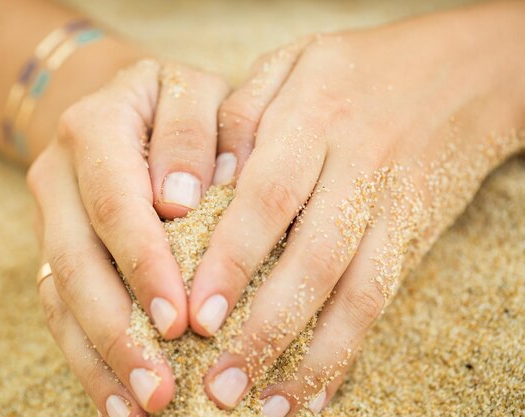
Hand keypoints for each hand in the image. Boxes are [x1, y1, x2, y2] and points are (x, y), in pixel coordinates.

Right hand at [27, 60, 227, 414]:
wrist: (126, 104)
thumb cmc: (178, 103)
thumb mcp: (196, 92)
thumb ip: (196, 132)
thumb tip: (182, 200)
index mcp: (95, 125)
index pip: (117, 202)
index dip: (144, 263)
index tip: (181, 318)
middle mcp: (60, 173)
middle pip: (78, 260)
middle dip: (119, 329)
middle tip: (163, 387)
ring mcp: (51, 216)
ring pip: (61, 294)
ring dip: (102, 356)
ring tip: (144, 407)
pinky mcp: (55, 248)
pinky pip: (59, 308)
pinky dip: (88, 356)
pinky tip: (118, 399)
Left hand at [187, 3, 524, 414]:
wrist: (464, 72)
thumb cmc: (357, 67)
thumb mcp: (293, 62)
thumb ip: (244, 113)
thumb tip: (205, 183)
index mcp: (316, 116)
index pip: (269, 197)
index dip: (234, 260)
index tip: (198, 315)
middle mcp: (358, 166)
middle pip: (313, 258)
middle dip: (267, 327)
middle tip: (221, 384)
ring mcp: (393, 205)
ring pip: (357, 292)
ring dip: (312, 357)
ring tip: (267, 407)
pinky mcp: (415, 234)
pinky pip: (383, 298)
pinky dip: (350, 349)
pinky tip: (318, 390)